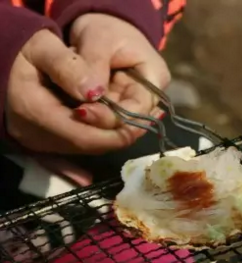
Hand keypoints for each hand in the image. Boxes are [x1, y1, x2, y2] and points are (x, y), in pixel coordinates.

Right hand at [6, 30, 139, 153]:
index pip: (85, 136)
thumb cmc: (22, 50)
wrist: (0, 62)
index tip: (142, 121)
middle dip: (118, 135)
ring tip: (137, 123)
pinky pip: (71, 154)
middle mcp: (35, 134)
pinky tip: (116, 137)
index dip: (116, 133)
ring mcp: (37, 141)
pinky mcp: (40, 143)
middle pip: (87, 145)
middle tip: (146, 122)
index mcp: (35, 112)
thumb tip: (96, 90)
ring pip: (83, 148)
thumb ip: (68, 66)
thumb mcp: (43, 47)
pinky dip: (95, 142)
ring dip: (110, 137)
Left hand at [70, 13, 169, 129]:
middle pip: (129, 122)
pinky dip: (89, 117)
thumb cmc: (105, 28)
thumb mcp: (98, 39)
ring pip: (117, 126)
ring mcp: (136, 105)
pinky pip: (106, 120)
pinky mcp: (120, 109)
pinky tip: (73, 109)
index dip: (112, 117)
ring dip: (93, 121)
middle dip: (100, 122)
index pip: (139, 109)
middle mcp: (150, 97)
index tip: (80, 111)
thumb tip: (89, 96)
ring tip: (70, 107)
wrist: (103, 27)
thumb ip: (93, 66)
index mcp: (155, 77)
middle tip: (72, 113)